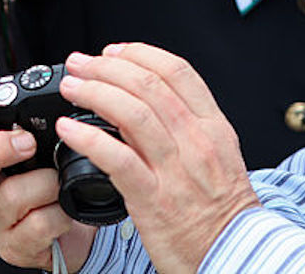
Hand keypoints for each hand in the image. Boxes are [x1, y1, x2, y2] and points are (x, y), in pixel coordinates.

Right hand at [0, 101, 97, 270]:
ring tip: (58, 177)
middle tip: (26, 141)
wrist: (70, 231)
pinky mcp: (16, 247)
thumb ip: (23, 123)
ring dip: (44, 182)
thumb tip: (37, 86)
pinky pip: (37, 226)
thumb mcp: (30, 148)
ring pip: (9, 197)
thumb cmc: (47, 182)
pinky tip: (64, 207)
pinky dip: (59, 212)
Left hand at [55, 45, 259, 273]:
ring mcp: (175, 171)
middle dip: (105, 67)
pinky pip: (115, 158)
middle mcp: (196, 143)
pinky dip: (87, 137)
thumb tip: (141, 97)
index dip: (138, 54)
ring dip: (93, 92)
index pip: (176, 71)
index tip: (112, 51)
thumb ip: (185, 125)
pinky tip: (68, 129)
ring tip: (71, 87)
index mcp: (213, 127)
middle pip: (147, 85)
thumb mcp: (217, 156)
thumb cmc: (221, 210)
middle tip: (79, 64)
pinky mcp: (153, 199)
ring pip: (131, 113)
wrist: (236, 257)